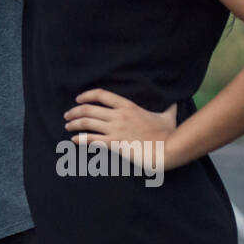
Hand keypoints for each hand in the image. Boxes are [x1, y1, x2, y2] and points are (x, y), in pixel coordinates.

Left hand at [63, 88, 177, 166]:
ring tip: (67, 126)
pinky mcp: (114, 144)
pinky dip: (80, 139)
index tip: (78, 99)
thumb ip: (168, 107)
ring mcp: (115, 130)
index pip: (101, 95)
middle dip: (74, 112)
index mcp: (128, 106)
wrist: (167, 149)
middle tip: (67, 115)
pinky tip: (74, 140)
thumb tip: (176, 101)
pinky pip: (91, 140)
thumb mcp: (168, 115)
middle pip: (89, 109)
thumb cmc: (168, 134)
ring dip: (74, 124)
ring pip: (87, 123)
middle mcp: (118, 116)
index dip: (86, 95)